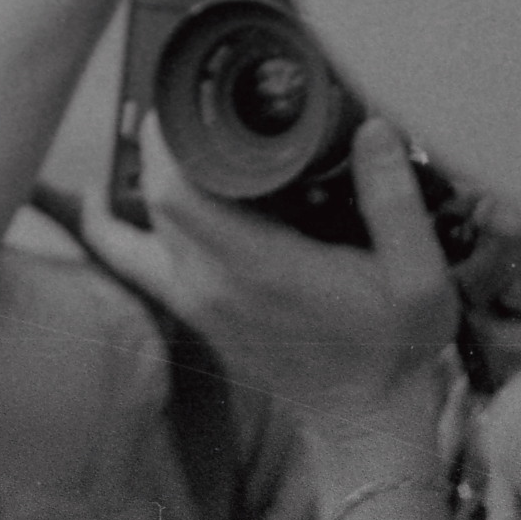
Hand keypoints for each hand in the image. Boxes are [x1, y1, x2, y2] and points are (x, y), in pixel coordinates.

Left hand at [83, 121, 458, 437]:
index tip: (178, 102)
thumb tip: (374, 130)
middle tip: (188, 105)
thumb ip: (395, 202)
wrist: (367, 417)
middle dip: (163, 146)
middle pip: (156, 199)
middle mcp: (214, 284)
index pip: (177, 194)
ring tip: (169, 134)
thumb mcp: (420, 278)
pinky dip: (113, 229)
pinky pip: (136, 261)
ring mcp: (198, 301)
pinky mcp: (197, 312)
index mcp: (260, 268)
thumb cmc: (393, 348)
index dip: (165, 141)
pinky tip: (101, 196)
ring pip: (148, 223)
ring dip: (149, 176)